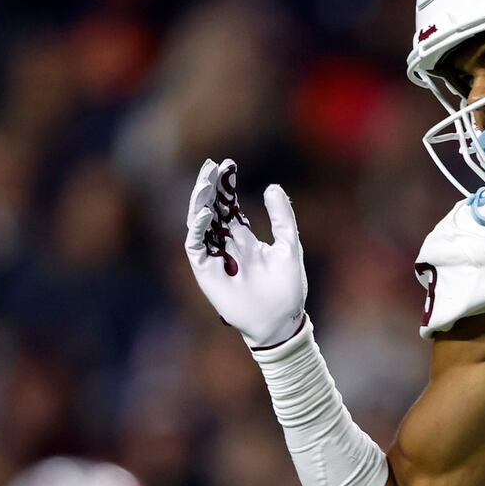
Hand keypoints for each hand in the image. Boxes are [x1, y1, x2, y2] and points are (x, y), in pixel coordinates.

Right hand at [183, 158, 305, 347]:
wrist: (282, 320)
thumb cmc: (287, 287)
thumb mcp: (288, 245)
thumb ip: (282, 217)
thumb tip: (272, 186)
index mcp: (244, 238)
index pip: (229, 205)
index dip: (226, 186)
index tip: (228, 165)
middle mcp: (226, 244)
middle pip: (211, 209)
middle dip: (210, 188)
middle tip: (212, 166)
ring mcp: (214, 257)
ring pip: (200, 223)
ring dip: (200, 202)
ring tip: (206, 182)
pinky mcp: (206, 271)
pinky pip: (196, 246)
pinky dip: (198, 229)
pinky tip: (206, 213)